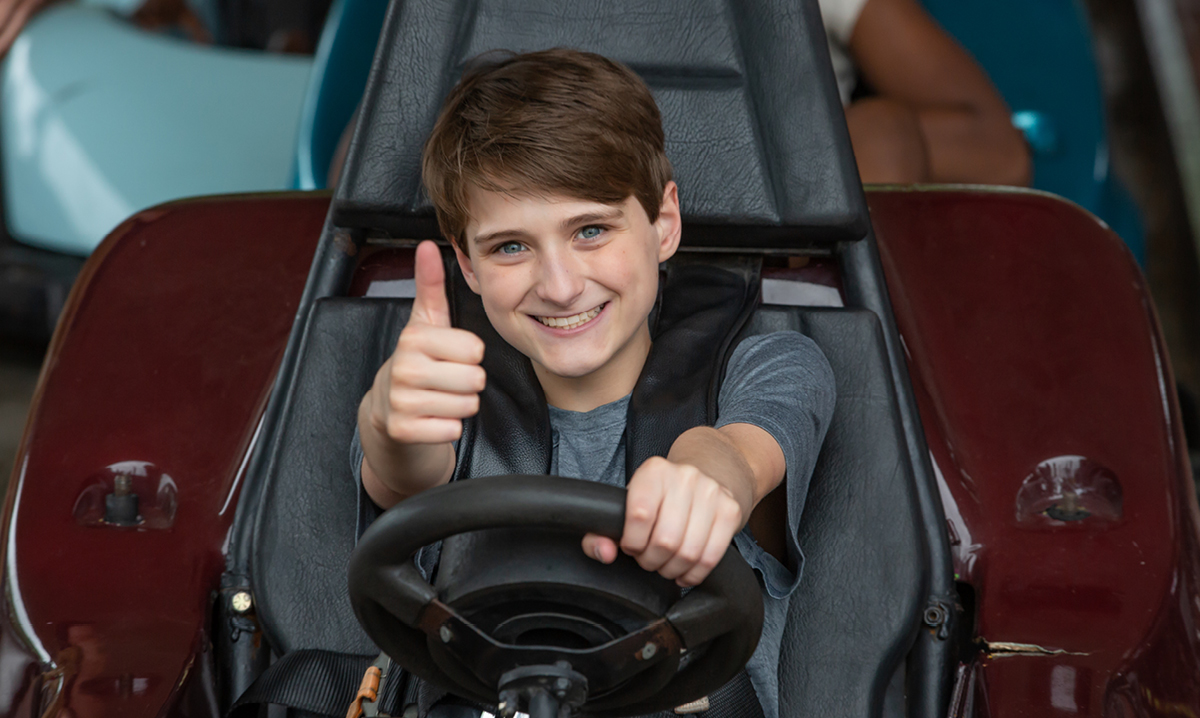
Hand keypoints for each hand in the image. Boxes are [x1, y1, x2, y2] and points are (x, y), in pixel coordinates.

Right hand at [365, 240, 485, 444]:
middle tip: (447, 381)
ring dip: (460, 405)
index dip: (470, 356)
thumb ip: (431, 285)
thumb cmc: (417, 363)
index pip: (475, 349)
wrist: (387, 412)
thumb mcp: (425, 323)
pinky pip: (452, 429)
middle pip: (475, 379)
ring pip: (467, 405)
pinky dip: (449, 427)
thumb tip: (427, 245)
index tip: (451, 357)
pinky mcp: (403, 430)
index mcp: (414, 338)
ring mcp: (401, 401)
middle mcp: (404, 368)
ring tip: (440, 398)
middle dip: (468, 383)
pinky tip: (433, 417)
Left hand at [582, 457, 744, 586]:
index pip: (639, 515)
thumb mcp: (627, 506)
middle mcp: (685, 477)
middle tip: (649, 559)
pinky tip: (684, 571)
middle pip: (665, 540)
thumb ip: (601, 532)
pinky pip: (711, 557)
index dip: (632, 543)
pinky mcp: (730, 510)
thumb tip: (604, 552)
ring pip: (689, 552)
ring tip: (665, 565)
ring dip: (672, 569)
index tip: (632, 547)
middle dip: (652, 561)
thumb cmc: (659, 499)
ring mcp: (712, 492)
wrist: (705, 476)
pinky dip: (694, 574)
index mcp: (654, 472)